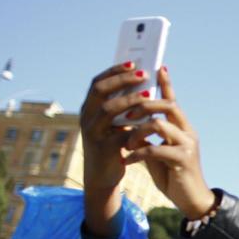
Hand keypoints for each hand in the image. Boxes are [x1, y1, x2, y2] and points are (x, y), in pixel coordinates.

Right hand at [80, 62, 152, 235]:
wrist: (103, 176)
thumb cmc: (113, 145)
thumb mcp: (114, 123)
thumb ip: (123, 106)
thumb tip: (144, 82)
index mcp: (89, 109)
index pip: (97, 83)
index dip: (114, 71)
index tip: (132, 62)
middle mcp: (87, 118)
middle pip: (101, 91)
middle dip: (122, 80)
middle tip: (143, 74)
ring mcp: (93, 133)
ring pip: (109, 110)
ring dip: (130, 100)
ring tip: (149, 94)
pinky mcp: (104, 149)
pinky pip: (121, 133)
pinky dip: (136, 125)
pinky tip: (150, 120)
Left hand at [121, 68, 216, 219]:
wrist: (192, 201)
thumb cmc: (173, 176)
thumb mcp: (158, 153)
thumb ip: (149, 138)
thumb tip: (132, 125)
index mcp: (182, 128)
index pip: (173, 101)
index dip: (166, 84)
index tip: (158, 67)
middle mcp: (188, 132)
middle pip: (167, 105)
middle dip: (143, 105)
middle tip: (126, 115)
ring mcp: (187, 145)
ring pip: (159, 124)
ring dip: (137, 131)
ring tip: (126, 144)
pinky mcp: (183, 160)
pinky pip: (156, 148)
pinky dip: (138, 153)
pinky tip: (128, 161)